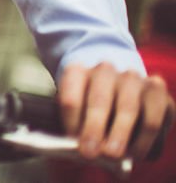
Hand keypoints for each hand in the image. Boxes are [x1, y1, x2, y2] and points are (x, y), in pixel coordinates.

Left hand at [59, 62, 174, 159]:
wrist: (121, 98)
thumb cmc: (91, 111)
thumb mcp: (77, 116)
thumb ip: (77, 128)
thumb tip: (78, 145)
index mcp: (76, 72)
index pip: (70, 94)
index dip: (70, 118)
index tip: (72, 139)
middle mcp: (104, 70)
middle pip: (99, 100)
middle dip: (94, 128)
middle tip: (90, 152)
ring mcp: (131, 78)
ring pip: (128, 108)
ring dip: (120, 134)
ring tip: (113, 155)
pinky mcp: (155, 90)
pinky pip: (153, 117)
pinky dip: (144, 138)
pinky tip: (136, 153)